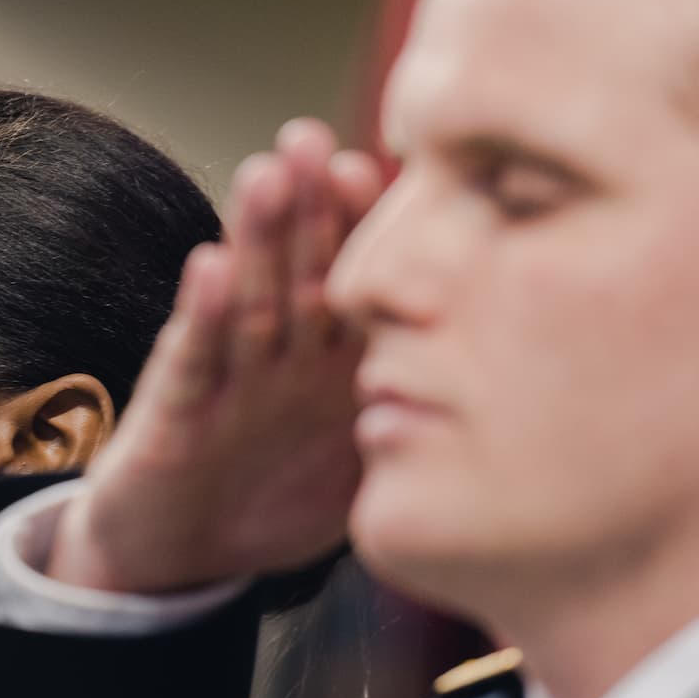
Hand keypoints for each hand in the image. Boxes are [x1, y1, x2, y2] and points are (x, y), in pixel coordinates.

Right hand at [48, 119, 386, 594]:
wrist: (176, 559)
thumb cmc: (270, 507)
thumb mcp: (361, 472)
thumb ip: (416, 427)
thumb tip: (523, 393)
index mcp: (330, 366)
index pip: (354, 284)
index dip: (362, 228)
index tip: (379, 171)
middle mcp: (278, 361)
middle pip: (297, 271)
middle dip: (307, 205)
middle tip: (314, 139)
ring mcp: (226, 384)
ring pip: (247, 300)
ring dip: (256, 237)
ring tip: (267, 173)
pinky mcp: (176, 417)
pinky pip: (193, 362)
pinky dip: (202, 316)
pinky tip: (209, 266)